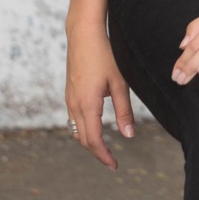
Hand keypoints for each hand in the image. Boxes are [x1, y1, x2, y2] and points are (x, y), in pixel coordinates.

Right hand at [65, 23, 134, 169]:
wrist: (83, 34)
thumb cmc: (104, 55)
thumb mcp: (119, 83)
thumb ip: (124, 111)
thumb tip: (129, 136)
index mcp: (87, 105)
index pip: (93, 140)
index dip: (104, 156)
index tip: (115, 165)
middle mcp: (74, 104)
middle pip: (83, 139)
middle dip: (96, 152)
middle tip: (111, 160)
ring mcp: (69, 98)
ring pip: (76, 130)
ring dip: (89, 141)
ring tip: (104, 147)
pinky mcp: (69, 92)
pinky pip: (73, 118)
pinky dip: (83, 128)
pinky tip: (94, 126)